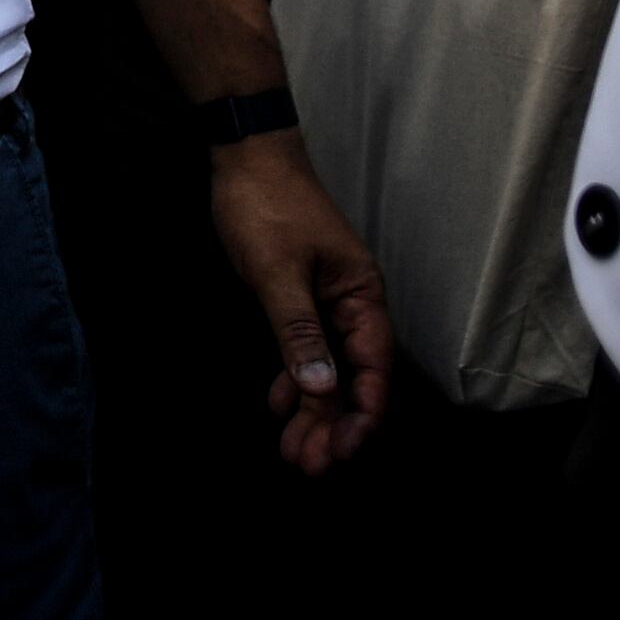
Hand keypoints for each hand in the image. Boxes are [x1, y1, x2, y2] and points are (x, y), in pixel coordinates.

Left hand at [208, 134, 392, 472]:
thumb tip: (322, 391)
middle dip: (332, 425)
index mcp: (361, 295)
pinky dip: (294, 379)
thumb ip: (298, 333)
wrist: (246, 153)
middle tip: (308, 466)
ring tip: (293, 452)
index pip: (373, 368)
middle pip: (351, 377)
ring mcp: (327, 301)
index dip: (361, 415)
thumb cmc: (266, 206)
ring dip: (312, 410)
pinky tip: (278, 405)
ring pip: (327, 369)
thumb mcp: (278, 273)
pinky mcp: (301, 297)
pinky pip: (306, 349)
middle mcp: (352, 303)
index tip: (342, 453)